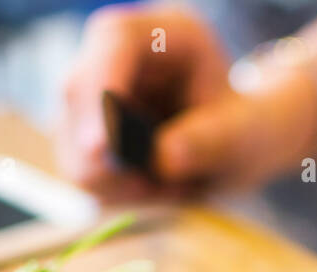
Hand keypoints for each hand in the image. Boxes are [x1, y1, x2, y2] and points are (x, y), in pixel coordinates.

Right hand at [57, 3, 312, 199]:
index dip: (103, 87)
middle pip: (79, 91)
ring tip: (173, 184)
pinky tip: (153, 187)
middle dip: (111, 153)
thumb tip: (162, 159)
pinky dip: (117, 193)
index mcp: (165, 33)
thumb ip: (210, 142)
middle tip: (164, 186)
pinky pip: (79, 172)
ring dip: (120, 183)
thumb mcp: (244, 134)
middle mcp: (116, 54)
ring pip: (72, 142)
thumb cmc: (244, 129)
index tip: (103, 145)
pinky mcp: (81, 132)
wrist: (234, 145)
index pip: (116, 39)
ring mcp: (92, 93)